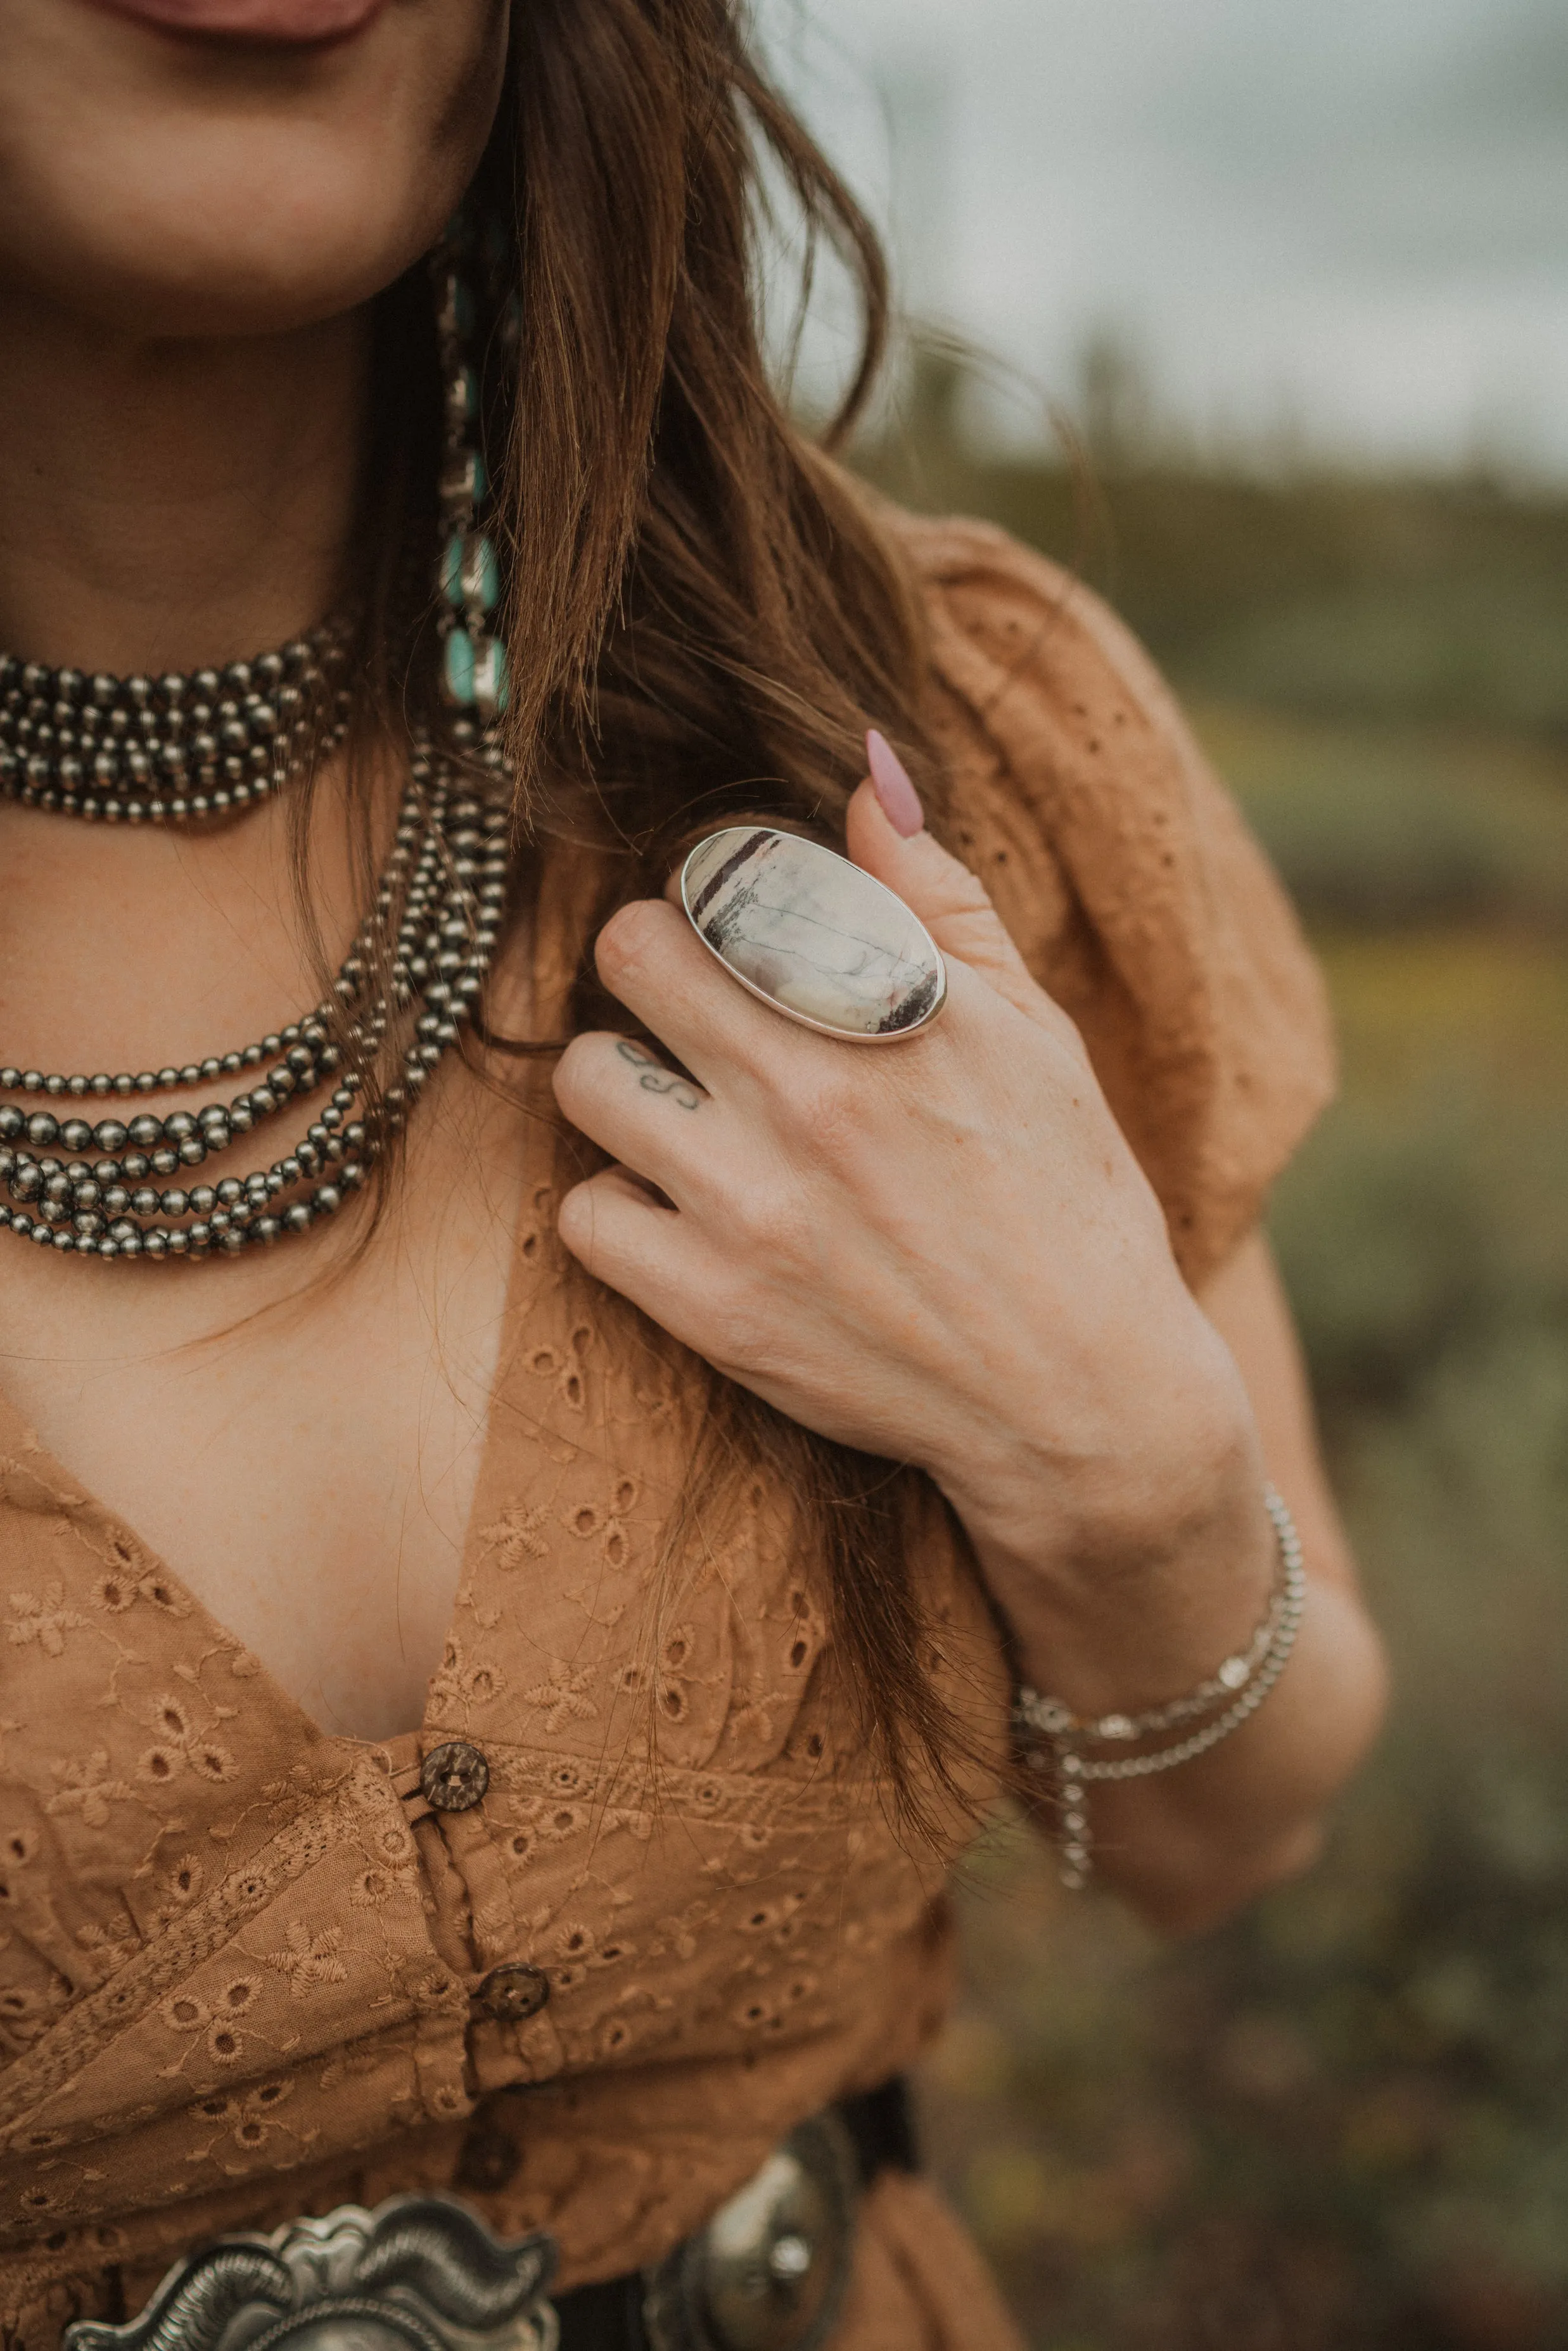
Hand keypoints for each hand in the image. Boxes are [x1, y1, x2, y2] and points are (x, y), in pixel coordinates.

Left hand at [551, 735, 1256, 1583]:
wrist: (1085, 1400)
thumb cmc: (1071, 1201)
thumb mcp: (1035, 1032)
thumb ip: (941, 901)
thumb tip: (861, 776)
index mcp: (891, 1007)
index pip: (724, 879)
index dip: (717, 893)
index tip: (739, 930)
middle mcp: (810, 1092)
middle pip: (629, 951)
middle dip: (653, 962)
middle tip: (692, 1008)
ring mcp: (751, 1203)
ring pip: (584, 1076)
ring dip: (620, 1078)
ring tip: (678, 1107)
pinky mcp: (713, 1308)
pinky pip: (585, 1215)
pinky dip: (622, 1206)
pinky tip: (685, 1210)